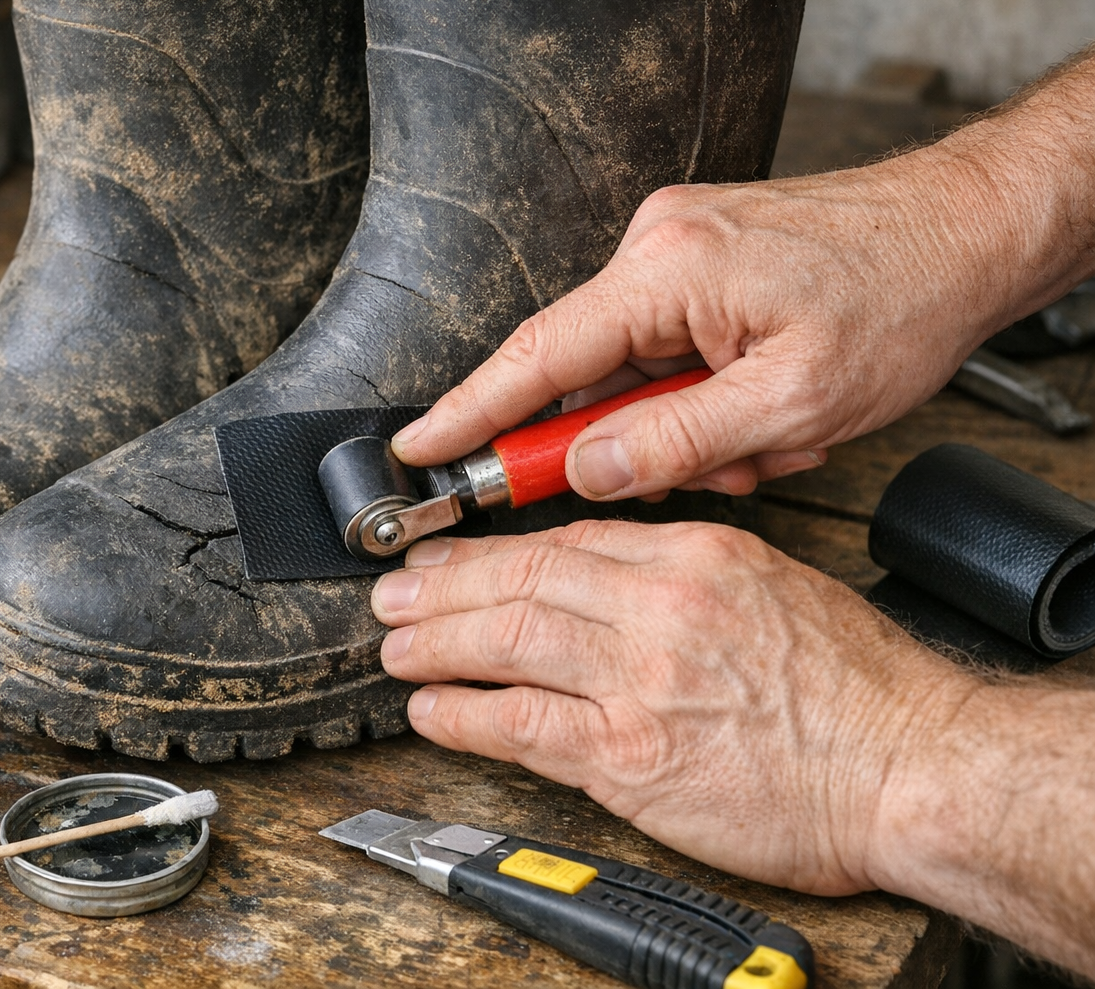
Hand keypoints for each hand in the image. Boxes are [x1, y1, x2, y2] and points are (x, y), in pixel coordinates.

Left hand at [371, 520, 979, 894]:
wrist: (912, 767)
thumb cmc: (862, 691)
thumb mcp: (775, 588)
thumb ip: (686, 577)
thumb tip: (609, 579)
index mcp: (696, 557)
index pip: (567, 539)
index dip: (493, 548)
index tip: (452, 555)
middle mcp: (660, 607)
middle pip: (522, 579)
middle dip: (444, 585)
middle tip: (396, 591)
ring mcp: (640, 680)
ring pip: (507, 640)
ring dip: (436, 642)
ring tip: (395, 645)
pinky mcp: (630, 756)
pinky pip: (521, 724)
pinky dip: (464, 713)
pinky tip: (430, 708)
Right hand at [392, 135, 1090, 500]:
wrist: (967, 232)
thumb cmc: (900, 300)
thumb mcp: (792, 402)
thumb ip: (675, 443)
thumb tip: (585, 473)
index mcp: (666, 271)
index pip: (537, 356)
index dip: (470, 413)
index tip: (419, 451)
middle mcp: (657, 246)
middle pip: (586, 371)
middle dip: (633, 440)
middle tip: (701, 471)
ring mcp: (678, 247)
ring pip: (633, 369)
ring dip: (684, 423)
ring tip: (766, 439)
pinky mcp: (701, 260)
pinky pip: (666, 347)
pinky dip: (702, 394)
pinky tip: (760, 411)